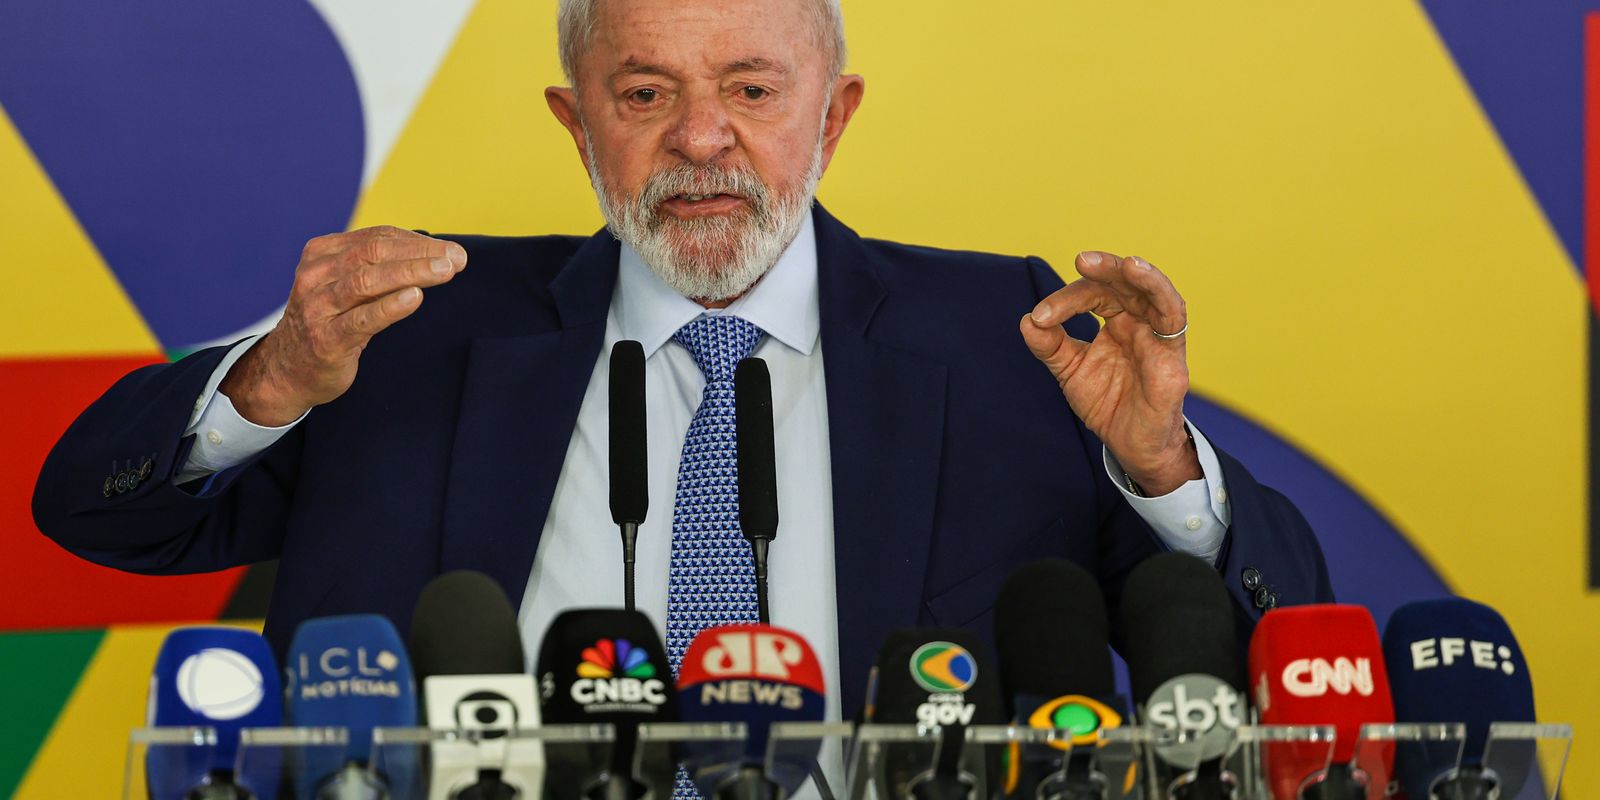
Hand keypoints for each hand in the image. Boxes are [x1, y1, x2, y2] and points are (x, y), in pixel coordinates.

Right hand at [220, 226, 466, 425]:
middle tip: (456, 258)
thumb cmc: (329, 323)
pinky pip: (362, 319)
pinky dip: (390, 306)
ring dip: (412, 272)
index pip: (376, 238)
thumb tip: (434, 254)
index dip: (417, 242)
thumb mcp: (347, 287)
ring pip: (367, 280)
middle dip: (420, 253)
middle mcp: (316, 275)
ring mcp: (318, 307)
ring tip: (444, 271)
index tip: (451, 250)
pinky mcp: (326, 339)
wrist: (288, 370)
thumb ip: (378, 269)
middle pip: (373, 253)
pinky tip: (415, 297)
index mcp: (322, 254)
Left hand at [1020, 251, 1198, 495]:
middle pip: (1125, 283)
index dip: (1066, 300)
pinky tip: (1141, 275)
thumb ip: (1050, 346)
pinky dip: (1160, 293)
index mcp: (1118, 321)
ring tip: (1118, 263)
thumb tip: (1027, 321)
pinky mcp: (1172, 357)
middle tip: (1081, 260)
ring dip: (1137, 274)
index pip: (1094, 295)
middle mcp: (1140, 322)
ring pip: (1155, 292)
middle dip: (1104, 270)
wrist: (1130, 445)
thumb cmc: (1108, 403)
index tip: (1041, 317)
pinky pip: (1173, 318)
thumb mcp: (1070, 371)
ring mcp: (1159, 337)